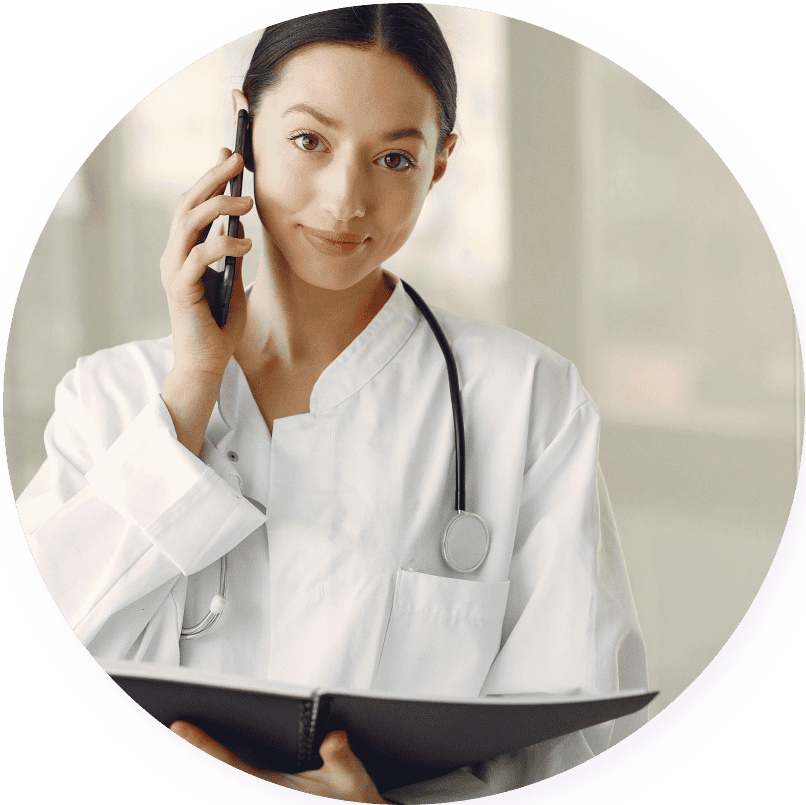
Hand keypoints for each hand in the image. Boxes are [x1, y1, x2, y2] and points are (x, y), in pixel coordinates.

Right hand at [159, 149, 253, 454]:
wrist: (208, 364)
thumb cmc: (221, 325)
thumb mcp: (233, 281)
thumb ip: (232, 253)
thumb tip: (241, 223)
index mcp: (185, 251)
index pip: (194, 205)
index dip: (210, 177)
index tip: (230, 153)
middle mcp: (174, 256)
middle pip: (187, 205)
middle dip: (213, 178)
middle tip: (238, 161)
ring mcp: (174, 271)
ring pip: (188, 224)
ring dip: (218, 206)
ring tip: (248, 202)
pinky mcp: (181, 290)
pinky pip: (198, 257)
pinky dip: (222, 244)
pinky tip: (245, 242)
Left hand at [170, 722, 390, 802]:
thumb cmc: (353, 804)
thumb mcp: (351, 780)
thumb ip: (340, 758)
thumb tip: (332, 738)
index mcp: (269, 789)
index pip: (227, 764)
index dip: (201, 746)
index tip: (178, 727)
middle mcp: (255, 796)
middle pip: (208, 779)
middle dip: (180, 755)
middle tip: (154, 730)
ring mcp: (253, 798)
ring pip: (213, 788)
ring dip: (188, 769)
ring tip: (160, 742)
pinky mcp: (254, 798)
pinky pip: (223, 790)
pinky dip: (205, 778)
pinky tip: (184, 767)